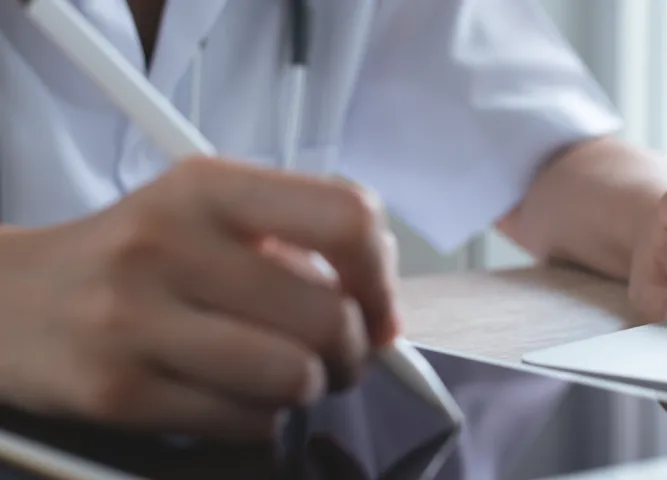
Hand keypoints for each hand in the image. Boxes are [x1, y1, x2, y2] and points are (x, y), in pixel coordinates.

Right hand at [0, 158, 399, 440]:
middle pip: (329, 316)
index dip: (381, 274)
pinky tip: (231, 397)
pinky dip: (259, 421)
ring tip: (283, 376)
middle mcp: (169, 243)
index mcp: (206, 186)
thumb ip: (298, 240)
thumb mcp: (206, 212)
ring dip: (307, 389)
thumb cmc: (134, 258)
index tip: (380, 308)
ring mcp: (137, 320)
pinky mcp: (118, 393)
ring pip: (295, 377)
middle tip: (338, 357)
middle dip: (354, 352)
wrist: (8, 301)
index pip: (345, 215)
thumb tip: (384, 311)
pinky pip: (246, 424)